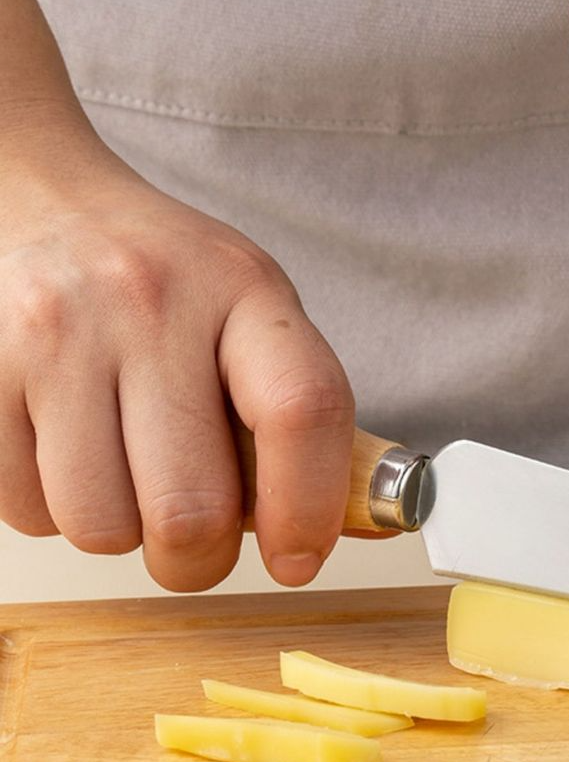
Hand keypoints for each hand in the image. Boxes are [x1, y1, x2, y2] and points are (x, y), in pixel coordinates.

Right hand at [0, 130, 353, 590]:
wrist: (42, 202)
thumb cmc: (165, 277)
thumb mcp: (253, 312)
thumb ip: (299, 412)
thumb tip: (344, 527)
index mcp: (245, 290)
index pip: (302, 410)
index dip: (309, 509)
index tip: (298, 559)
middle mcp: (149, 305)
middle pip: (192, 507)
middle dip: (200, 558)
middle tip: (198, 539)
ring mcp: (56, 336)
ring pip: (102, 527)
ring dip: (124, 530)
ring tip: (127, 470)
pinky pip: (26, 512)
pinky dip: (57, 510)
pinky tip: (71, 451)